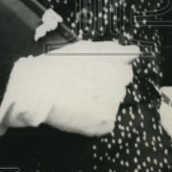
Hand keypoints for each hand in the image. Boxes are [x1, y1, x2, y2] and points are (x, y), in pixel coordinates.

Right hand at [0, 40, 138, 138]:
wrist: (37, 88)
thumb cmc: (56, 67)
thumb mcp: (85, 49)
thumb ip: (113, 49)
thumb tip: (134, 52)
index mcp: (115, 63)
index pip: (126, 69)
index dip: (111, 72)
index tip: (98, 76)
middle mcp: (118, 81)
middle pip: (121, 86)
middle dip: (108, 86)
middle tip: (84, 87)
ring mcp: (113, 102)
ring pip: (113, 103)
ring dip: (102, 102)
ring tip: (78, 99)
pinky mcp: (106, 122)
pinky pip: (105, 123)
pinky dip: (94, 121)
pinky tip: (79, 112)